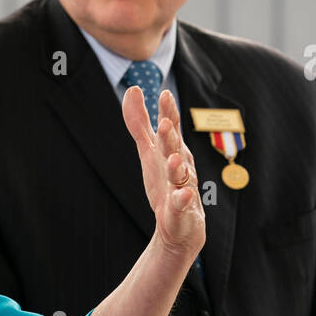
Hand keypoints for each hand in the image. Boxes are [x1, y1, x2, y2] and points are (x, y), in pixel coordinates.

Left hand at [122, 87, 204, 259]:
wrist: (178, 226)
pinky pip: (182, 204)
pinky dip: (182, 200)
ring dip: (177, 167)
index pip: (172, 128)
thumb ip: (140, 122)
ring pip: (180, 176)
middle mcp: (180, 166)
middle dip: (171, 138)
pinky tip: (183, 195)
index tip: (164, 94)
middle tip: (164, 124)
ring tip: (173, 159)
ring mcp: (182, 188)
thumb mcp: (149, 150)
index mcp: (173, 151)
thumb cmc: (165, 182)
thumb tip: (132, 89)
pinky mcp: (180, 211)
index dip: (168, 113)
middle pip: (175, 149)